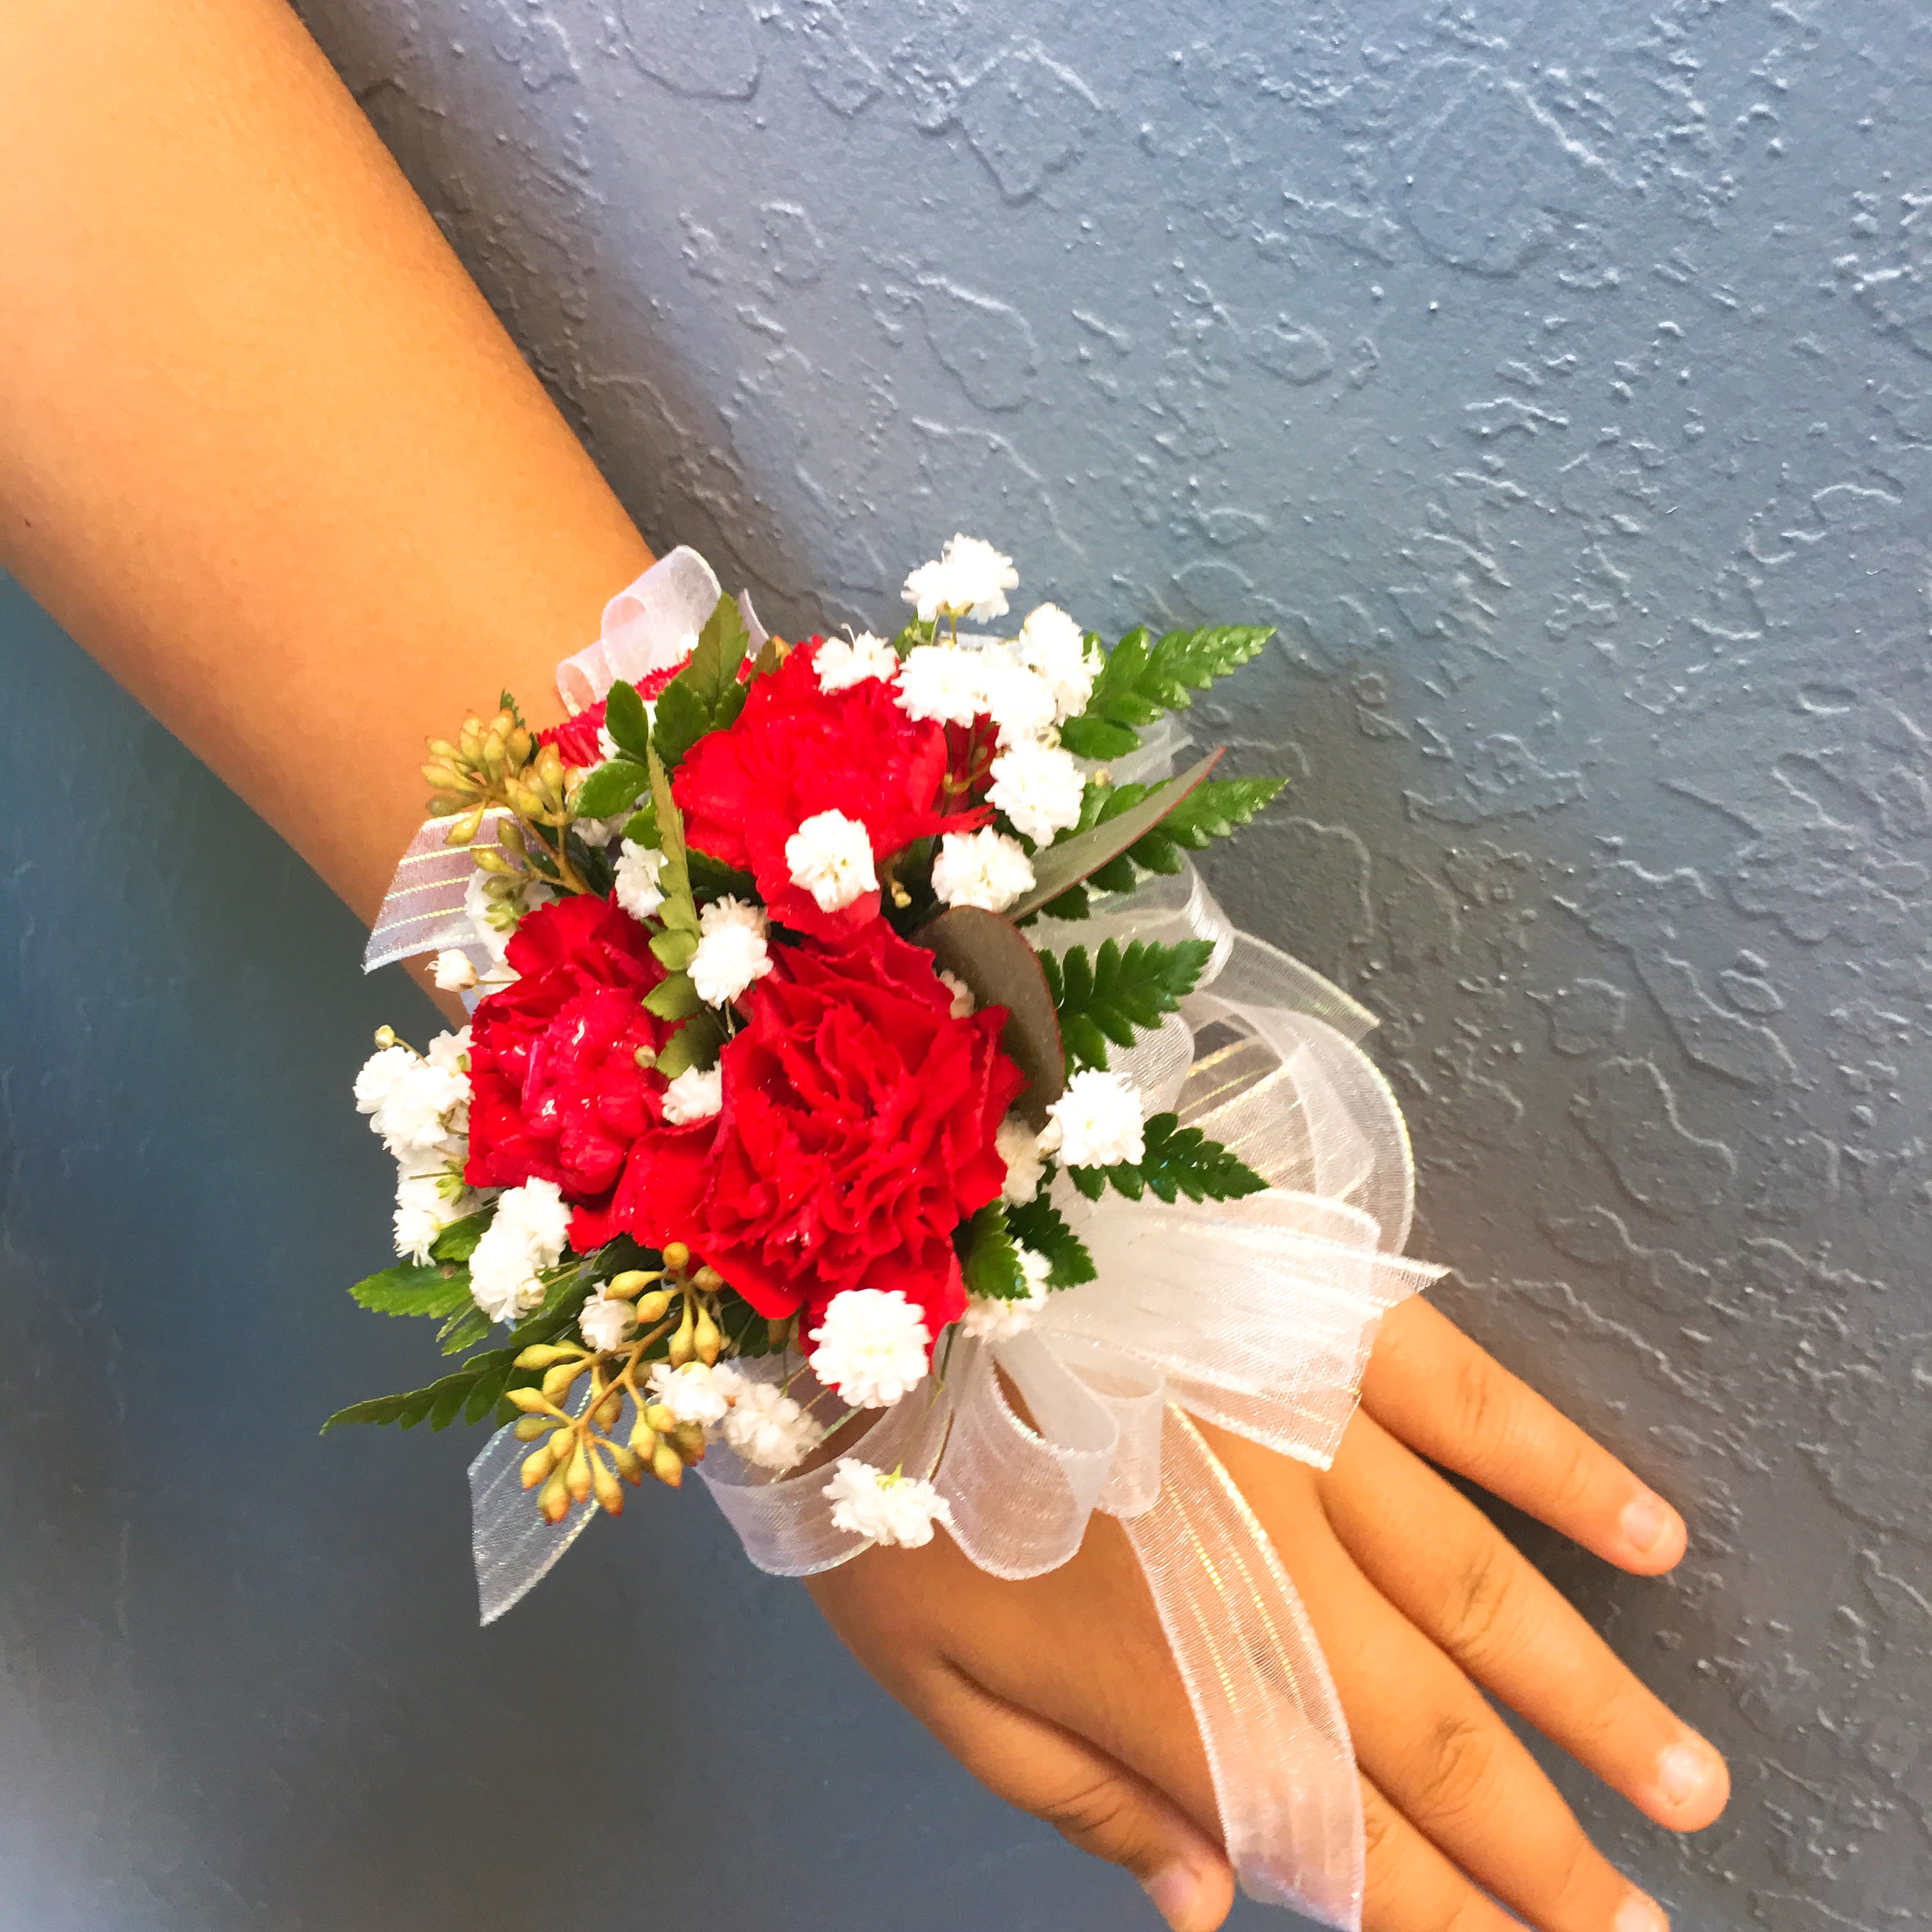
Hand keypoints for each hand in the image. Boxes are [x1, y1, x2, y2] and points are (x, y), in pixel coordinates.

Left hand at [806, 1297, 1727, 1931]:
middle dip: (1546, 1846)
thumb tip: (1212, 1902)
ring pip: (1483, 1594)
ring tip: (1688, 1780)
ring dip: (1591, 1695)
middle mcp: (1268, 1582)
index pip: (1343, 1838)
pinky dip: (1563, 1472)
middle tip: (1642, 1922)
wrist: (883, 1256)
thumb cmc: (888, 1478)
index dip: (1445, 1919)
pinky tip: (1649, 1536)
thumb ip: (1078, 1798)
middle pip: (1437, 1741)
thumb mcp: (933, 1677)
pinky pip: (1468, 1404)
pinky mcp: (1321, 1325)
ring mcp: (1309, 1442)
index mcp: (1170, 1685)